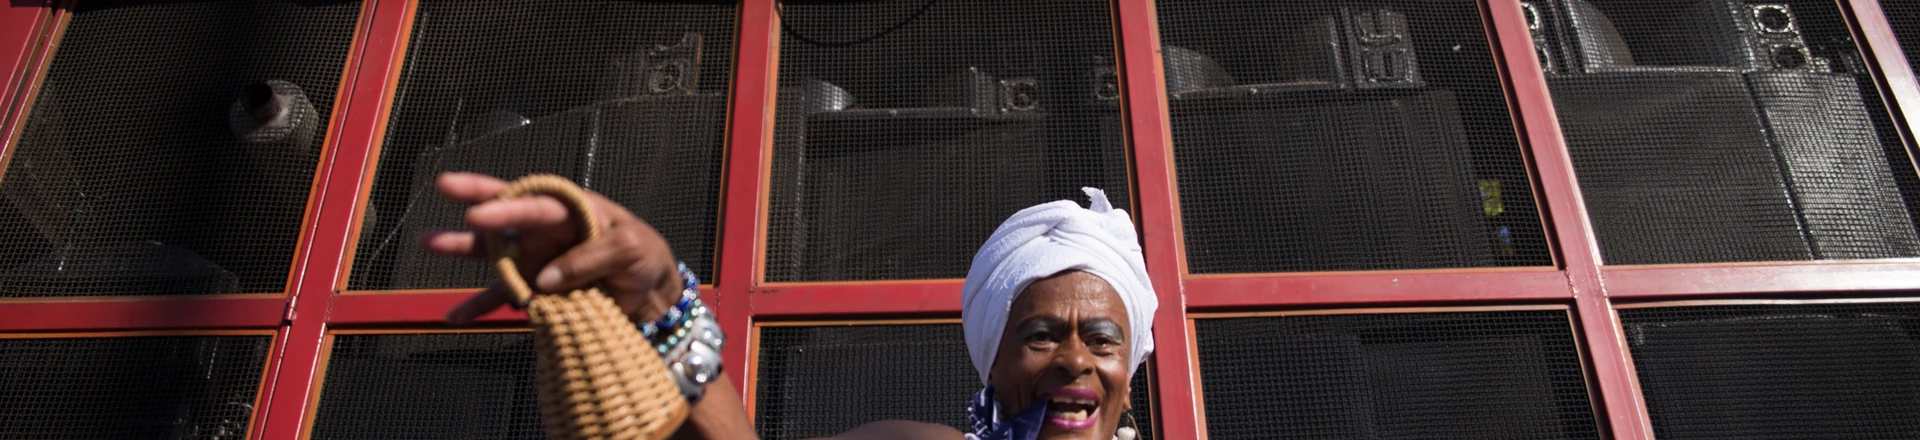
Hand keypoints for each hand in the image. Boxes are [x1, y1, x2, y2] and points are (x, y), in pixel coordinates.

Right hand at [423, 172, 682, 325]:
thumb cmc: (645, 257)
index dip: (506, 205)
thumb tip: (545, 279)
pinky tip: (455, 315)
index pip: (536, 202)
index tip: (478, 213)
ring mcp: (537, 259)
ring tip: (428, 242)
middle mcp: (548, 230)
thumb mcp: (631, 249)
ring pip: (494, 252)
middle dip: (475, 200)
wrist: (651, 295)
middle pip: (507, 214)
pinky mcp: (536, 290)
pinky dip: (479, 306)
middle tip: (442, 185)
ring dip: (461, 248)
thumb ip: (590, 259)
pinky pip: (501, 297)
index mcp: (573, 210)